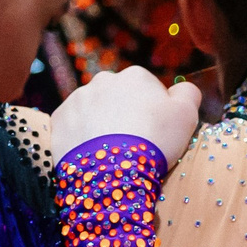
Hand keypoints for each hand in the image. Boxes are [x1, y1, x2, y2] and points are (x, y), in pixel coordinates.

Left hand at [51, 66, 203, 164]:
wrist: (113, 170)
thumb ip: (188, 94)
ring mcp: (77, 99)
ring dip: (101, 124)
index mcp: (135, 76)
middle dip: (124, 114)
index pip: (148, 89)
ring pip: (93, 110)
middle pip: (118, 97)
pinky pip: (73, 125)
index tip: (155, 132)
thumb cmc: (154, 140)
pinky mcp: (59, 119)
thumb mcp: (187, 115)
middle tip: (133, 141)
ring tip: (111, 150)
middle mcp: (103, 80)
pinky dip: (81, 135)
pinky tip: (92, 152)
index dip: (154, 112)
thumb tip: (183, 89)